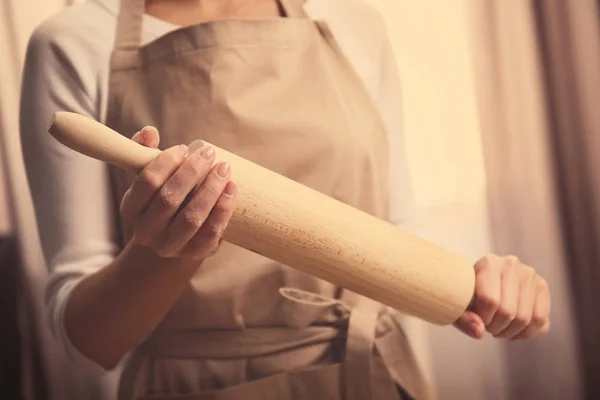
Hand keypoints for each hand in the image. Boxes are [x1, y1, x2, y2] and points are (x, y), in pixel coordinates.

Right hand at [119, 126, 236, 259]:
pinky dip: (223, 210)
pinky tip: (232, 189)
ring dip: (210, 190)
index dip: (166, 163)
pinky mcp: (195, 254)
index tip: (185, 148)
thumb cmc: (163, 197)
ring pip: (191, 218)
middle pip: (169, 200)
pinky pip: (211, 233)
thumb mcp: (150, 177)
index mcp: (130, 210)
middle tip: (208, 153)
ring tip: (223, 168)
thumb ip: (145, 151)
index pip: (146, 183)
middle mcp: (146, 232)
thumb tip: (150, 132)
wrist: (176, 237)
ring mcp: (170, 247)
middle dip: (191, 173)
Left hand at [453, 254, 550, 340]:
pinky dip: (526, 333)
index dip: (482, 318)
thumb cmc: (465, 295)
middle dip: (495, 328)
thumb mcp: (457, 306)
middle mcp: (512, 264)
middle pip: (508, 312)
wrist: (479, 284)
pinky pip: (540, 321)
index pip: (489, 300)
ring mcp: (530, 275)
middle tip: (487, 326)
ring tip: (498, 328)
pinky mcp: (542, 287)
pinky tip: (513, 330)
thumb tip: (480, 332)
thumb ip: (463, 319)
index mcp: (489, 263)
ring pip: (525, 319)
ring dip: (509, 332)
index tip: (477, 319)